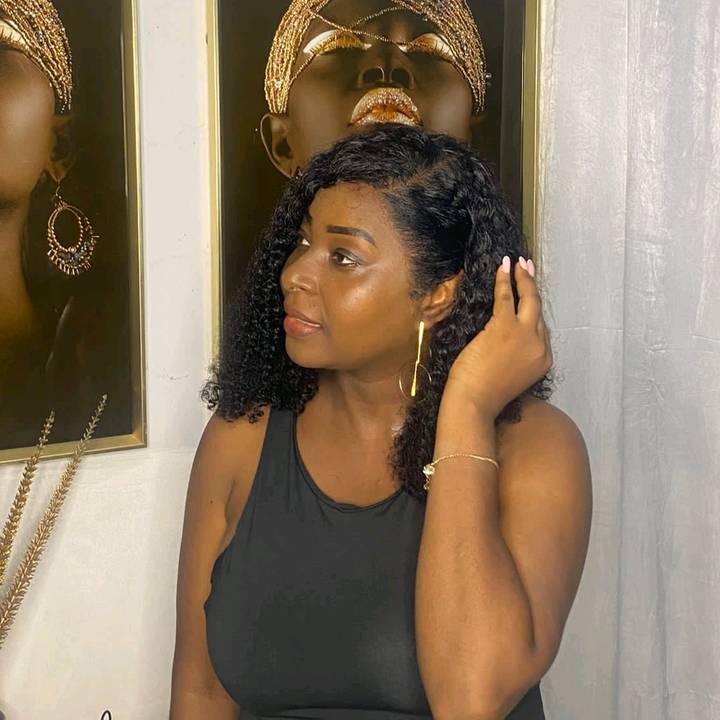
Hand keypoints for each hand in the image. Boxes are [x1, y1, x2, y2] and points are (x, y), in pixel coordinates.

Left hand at [445, 256, 552, 418]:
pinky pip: (507, 298)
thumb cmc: (485, 394)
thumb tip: (506, 342)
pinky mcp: (505, 328)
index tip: (530, 296)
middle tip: (528, 269)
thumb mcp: (510, 376)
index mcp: (543, 361)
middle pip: (539, 311)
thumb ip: (516, 358)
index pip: (542, 330)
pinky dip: (505, 280)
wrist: (474, 403)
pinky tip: (504, 268)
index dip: (535, 310)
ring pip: (529, 300)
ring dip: (523, 278)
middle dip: (533, 287)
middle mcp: (540, 347)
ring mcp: (525, 336)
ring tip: (518, 263)